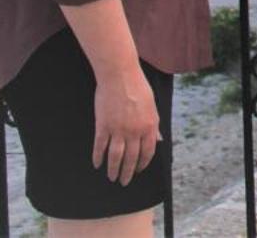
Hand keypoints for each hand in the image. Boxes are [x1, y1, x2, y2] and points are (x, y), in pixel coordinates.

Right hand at [91, 67, 159, 184]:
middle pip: (131, 158)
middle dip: (128, 172)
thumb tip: (159, 140)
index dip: (143, 164)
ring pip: (116, 156)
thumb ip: (154, 125)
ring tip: (112, 178)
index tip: (139, 171)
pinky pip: (100, 146)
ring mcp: (118, 130)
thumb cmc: (138, 87)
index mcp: (149, 126)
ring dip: (113, 169)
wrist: (120, 75)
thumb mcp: (152, 106)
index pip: (148, 152)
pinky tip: (97, 164)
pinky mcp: (103, 126)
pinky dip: (98, 157)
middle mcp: (134, 131)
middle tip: (124, 181)